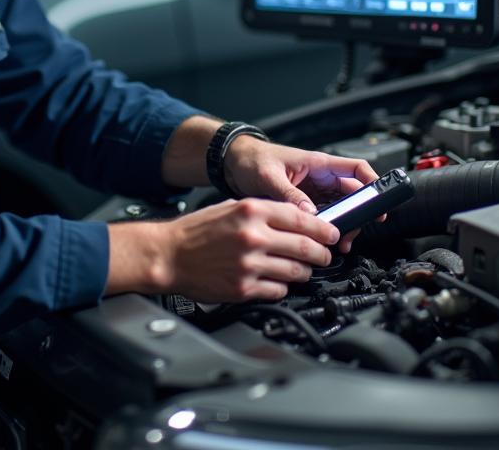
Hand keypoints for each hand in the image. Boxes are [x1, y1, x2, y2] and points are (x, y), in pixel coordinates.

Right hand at [105, 198, 340, 301]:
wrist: (168, 254)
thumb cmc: (195, 231)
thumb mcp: (229, 207)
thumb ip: (262, 211)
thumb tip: (294, 219)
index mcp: (251, 211)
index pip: (301, 219)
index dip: (324, 228)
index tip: (331, 233)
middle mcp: (253, 236)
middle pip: (306, 247)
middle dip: (322, 253)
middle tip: (325, 255)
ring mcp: (250, 264)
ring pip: (296, 271)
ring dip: (304, 271)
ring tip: (302, 269)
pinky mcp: (244, 288)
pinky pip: (278, 291)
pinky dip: (282, 287)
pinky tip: (277, 282)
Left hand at [225, 139, 378, 251]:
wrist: (232, 163)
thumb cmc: (250, 159)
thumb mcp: (269, 176)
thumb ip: (289, 194)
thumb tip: (309, 214)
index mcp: (317, 163)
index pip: (356, 169)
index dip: (372, 184)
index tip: (379, 204)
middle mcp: (319, 176)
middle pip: (351, 196)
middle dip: (356, 216)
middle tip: (349, 235)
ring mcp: (313, 190)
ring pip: (339, 209)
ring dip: (341, 226)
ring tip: (336, 244)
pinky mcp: (303, 202)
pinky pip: (323, 216)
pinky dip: (326, 229)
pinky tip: (321, 241)